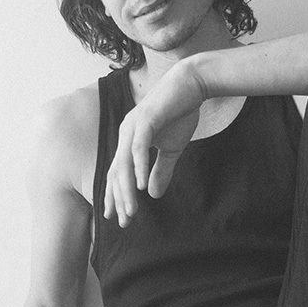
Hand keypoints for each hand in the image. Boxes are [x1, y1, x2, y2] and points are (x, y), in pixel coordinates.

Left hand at [104, 60, 205, 227]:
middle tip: (123, 221)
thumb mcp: (171, 149)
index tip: (116, 217)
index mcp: (129, 141)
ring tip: (130, 211)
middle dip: (119, 199)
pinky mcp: (146, 120)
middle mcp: (125, 134)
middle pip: (117, 173)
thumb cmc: (180, 113)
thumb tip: (153, 195)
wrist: (192, 84)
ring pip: (125, 164)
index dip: (116, 196)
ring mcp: (133, 126)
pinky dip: (140, 167)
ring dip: (127, 190)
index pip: (118, 173)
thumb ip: (161, 170)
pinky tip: (142, 186)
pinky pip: (139, 148)